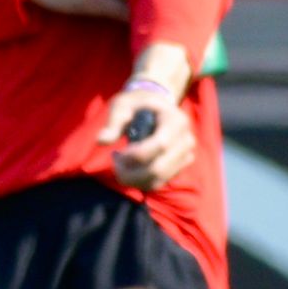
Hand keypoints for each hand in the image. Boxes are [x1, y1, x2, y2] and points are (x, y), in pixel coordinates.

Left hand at [99, 75, 196, 189]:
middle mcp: (186, 140)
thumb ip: (113, 122)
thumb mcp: (123, 106)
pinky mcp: (179, 168)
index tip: (116, 153)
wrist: (156, 108)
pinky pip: (157, 183)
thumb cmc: (137, 105)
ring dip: (131, 179)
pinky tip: (128, 170)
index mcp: (176, 121)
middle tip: (114, 160)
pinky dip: (138, 182)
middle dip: (130, 172)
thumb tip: (101, 140)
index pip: (160, 145)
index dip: (135, 155)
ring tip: (118, 164)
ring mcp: (185, 155)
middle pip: (159, 168)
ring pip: (157, 180)